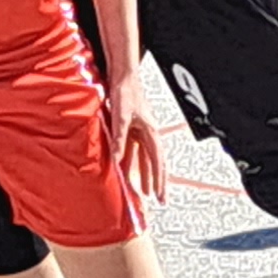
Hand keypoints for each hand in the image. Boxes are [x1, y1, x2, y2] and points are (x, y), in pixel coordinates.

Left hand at [107, 82, 166, 197]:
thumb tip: (116, 157)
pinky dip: (134, 163)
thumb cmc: (126, 94)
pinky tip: (129, 172)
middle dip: (158, 183)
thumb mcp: (120, 117)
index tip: (159, 195)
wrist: (124, 78)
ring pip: (146, 159)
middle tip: (161, 199)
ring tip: (146, 192)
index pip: (157, 162)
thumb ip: (119, 138)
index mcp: (151, 132)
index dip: (159, 180)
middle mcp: (150, 134)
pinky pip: (136, 151)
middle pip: (157, 163)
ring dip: (146, 175)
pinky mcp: (133, 129)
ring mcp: (142, 132)